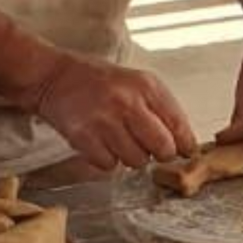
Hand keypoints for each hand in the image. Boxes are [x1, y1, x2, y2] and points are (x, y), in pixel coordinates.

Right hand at [17, 52, 197, 170]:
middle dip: (161, 154)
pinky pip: (110, 165)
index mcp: (147, 87)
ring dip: (133, 158)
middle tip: (152, 149)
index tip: (185, 152)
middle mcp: (128, 102)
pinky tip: (104, 144)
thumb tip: (185, 143)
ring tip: (123, 141)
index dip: (185, 144)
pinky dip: (109, 160)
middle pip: (162, 148)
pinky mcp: (83, 137)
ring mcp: (105, 120)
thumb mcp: (139, 83)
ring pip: (137, 160)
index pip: (179, 125)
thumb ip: (163, 109)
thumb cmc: (103, 83)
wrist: (56, 77)